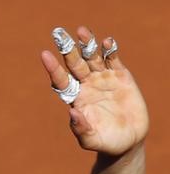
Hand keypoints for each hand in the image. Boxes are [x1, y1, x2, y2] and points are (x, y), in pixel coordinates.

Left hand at [41, 26, 147, 155]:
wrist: (128, 141)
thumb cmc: (104, 142)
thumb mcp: (91, 139)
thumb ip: (80, 128)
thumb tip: (72, 112)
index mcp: (75, 98)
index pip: (61, 80)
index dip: (53, 68)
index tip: (45, 55)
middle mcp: (86, 85)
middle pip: (74, 64)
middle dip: (67, 49)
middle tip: (58, 32)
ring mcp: (103, 79)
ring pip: (93, 57)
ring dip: (87, 44)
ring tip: (81, 31)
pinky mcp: (121, 77)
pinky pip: (113, 60)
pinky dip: (110, 50)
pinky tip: (107, 42)